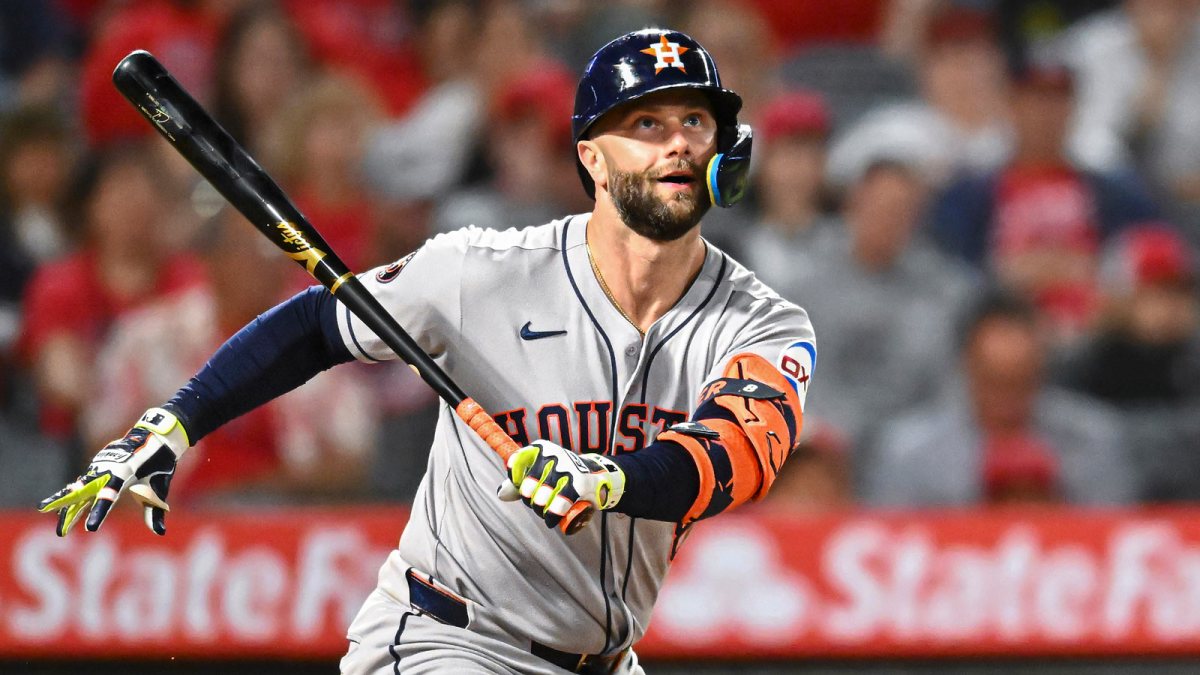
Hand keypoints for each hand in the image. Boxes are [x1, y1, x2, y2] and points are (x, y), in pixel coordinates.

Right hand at [39, 408, 188, 535]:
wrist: (155, 436)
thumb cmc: (159, 462)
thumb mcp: (159, 487)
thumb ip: (156, 510)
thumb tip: (160, 532)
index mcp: (125, 472)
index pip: (109, 495)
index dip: (99, 511)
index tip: (91, 528)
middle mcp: (108, 468)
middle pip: (84, 492)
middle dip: (69, 511)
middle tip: (60, 532)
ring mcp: (100, 465)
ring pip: (79, 488)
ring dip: (67, 507)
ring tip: (61, 528)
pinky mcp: (97, 465)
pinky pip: (83, 483)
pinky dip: (74, 497)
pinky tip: (65, 510)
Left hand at [497, 440, 624, 528]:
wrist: (596, 476)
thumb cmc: (562, 475)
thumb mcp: (540, 472)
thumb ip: (519, 481)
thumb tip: (501, 494)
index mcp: (541, 447)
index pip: (516, 463)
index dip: (516, 482)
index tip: (524, 489)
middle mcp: (553, 455)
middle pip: (527, 488)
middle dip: (531, 501)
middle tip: (540, 502)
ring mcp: (567, 468)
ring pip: (541, 500)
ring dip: (542, 511)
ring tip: (548, 511)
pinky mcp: (579, 484)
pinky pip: (558, 506)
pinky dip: (553, 516)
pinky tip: (553, 519)